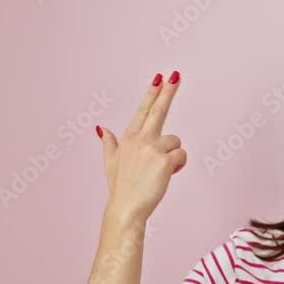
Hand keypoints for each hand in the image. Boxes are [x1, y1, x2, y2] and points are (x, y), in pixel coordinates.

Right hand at [96, 71, 185, 220]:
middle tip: (175, 75)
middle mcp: (139, 139)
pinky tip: (167, 175)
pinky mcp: (164, 159)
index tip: (159, 78)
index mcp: (128, 138)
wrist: (125, 208)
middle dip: (168, 91)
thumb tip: (102, 129)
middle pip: (158, 110)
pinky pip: (181, 156)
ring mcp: (152, 148)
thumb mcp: (110, 163)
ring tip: (160, 172)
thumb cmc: (121, 189)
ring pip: (176, 142)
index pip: (142, 110)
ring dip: (173, 156)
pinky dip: (178, 166)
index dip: (152, 93)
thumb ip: (109, 144)